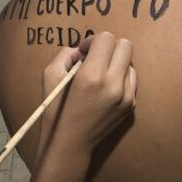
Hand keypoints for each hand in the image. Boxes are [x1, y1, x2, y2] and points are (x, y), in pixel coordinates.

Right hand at [38, 32, 135, 157]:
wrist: (71, 143)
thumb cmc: (56, 109)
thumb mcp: (50, 75)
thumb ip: (65, 53)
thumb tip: (82, 49)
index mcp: (92, 76)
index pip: (107, 38)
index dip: (93, 40)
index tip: (83, 51)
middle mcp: (114, 85)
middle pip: (125, 45)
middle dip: (108, 46)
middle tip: (94, 57)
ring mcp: (126, 96)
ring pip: (130, 62)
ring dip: (116, 62)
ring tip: (99, 75)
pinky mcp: (131, 105)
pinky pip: (131, 79)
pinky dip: (120, 77)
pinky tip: (105, 88)